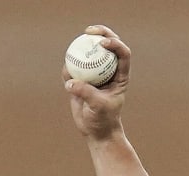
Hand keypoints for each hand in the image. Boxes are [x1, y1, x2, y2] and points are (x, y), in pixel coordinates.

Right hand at [63, 25, 131, 140]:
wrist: (96, 131)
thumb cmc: (103, 120)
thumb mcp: (98, 107)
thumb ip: (86, 93)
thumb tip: (71, 82)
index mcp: (120, 76)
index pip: (122, 54)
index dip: (115, 43)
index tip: (103, 42)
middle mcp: (108, 72)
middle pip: (107, 46)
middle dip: (100, 33)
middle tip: (89, 31)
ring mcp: (95, 75)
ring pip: (89, 54)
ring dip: (82, 45)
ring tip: (75, 44)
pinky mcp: (81, 80)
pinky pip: (73, 68)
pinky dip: (69, 66)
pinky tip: (67, 69)